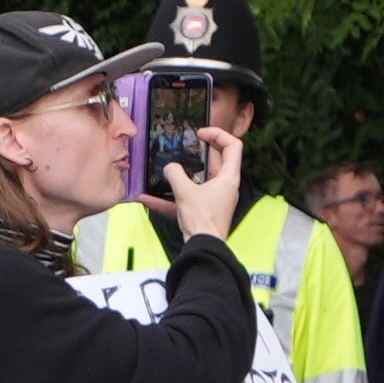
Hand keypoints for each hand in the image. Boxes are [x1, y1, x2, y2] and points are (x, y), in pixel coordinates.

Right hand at [164, 121, 248, 246]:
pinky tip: (150, 198)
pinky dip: (172, 197)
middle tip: (184, 148)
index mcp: (228, 178)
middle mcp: (224, 187)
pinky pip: (187, 198)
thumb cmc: (203, 222)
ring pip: (199, 179)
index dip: (218, 134)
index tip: (202, 134)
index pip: (233, 146)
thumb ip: (175, 173)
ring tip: (167, 170)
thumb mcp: (185, 192)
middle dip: (197, 154)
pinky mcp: (204, 210)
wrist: (203, 248)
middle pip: (215, 161)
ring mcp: (215, 199)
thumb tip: (170, 168)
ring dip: (182, 176)